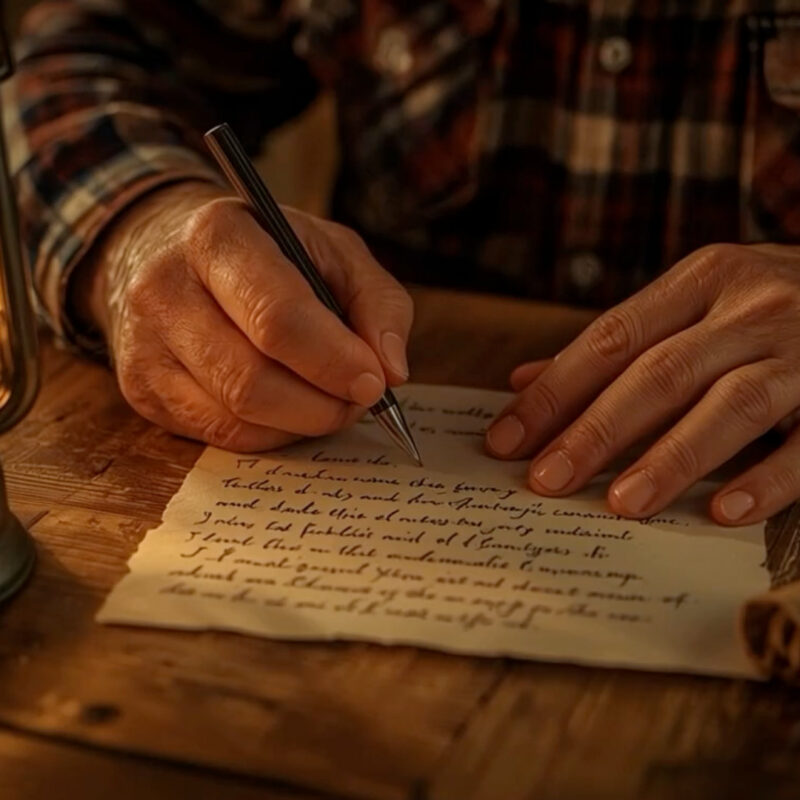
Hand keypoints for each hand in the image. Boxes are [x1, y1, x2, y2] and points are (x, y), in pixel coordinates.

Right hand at [75, 181, 412, 450]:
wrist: (176, 253)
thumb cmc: (271, 254)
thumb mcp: (335, 251)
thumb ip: (377, 302)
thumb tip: (391, 371)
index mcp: (217, 235)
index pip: (277, 316)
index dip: (333, 360)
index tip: (374, 382)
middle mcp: (164, 288)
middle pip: (250, 379)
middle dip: (321, 404)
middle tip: (358, 401)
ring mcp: (144, 343)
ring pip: (234, 417)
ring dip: (300, 423)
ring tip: (330, 402)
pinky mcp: (142, 389)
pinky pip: (218, 436)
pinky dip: (271, 435)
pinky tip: (291, 410)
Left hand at [486, 243, 799, 525]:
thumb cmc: (767, 304)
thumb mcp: (697, 302)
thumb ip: (618, 345)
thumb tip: (524, 382)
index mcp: (702, 281)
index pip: (610, 340)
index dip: (554, 393)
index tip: (506, 439)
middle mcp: (751, 308)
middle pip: (659, 374)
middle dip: (595, 431)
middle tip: (546, 481)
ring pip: (729, 406)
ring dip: (670, 458)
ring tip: (619, 503)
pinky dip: (766, 478)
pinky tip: (722, 512)